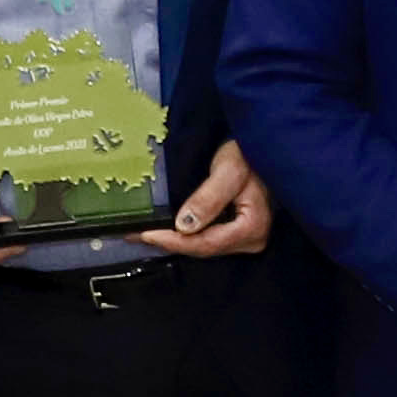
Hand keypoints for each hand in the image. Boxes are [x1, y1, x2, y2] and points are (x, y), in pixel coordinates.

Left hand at [153, 138, 273, 251]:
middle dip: (169, 243)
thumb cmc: (248, 154)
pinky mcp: (238, 234)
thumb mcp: (228, 170)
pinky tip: (164, 229)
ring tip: (143, 233)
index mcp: (252, 227)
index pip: (206, 243)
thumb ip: (208, 198)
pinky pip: (208, 239)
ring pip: (204, 246)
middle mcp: (252, 241)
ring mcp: (246, 240)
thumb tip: (183, 226)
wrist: (262, 148)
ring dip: (174, 240)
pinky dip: (185, 235)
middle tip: (134, 235)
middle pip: (203, 248)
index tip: (146, 234)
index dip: (173, 241)